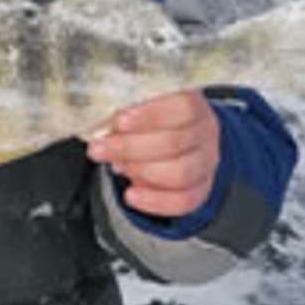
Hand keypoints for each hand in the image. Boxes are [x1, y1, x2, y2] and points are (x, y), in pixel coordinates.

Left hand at [85, 91, 219, 215]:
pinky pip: (184, 201)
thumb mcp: (138, 102)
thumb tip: (99, 125)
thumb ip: (122, 110)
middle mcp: (205, 131)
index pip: (182, 107)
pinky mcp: (202, 188)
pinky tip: (131, 194)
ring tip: (116, 166)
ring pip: (180, 173)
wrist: (173, 134)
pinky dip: (154, 201)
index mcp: (193, 102)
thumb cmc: (149, 114)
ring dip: (139, 172)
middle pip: (174, 143)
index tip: (118, 121)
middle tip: (98, 148)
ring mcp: (206, 162)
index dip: (150, 115)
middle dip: (129, 148)